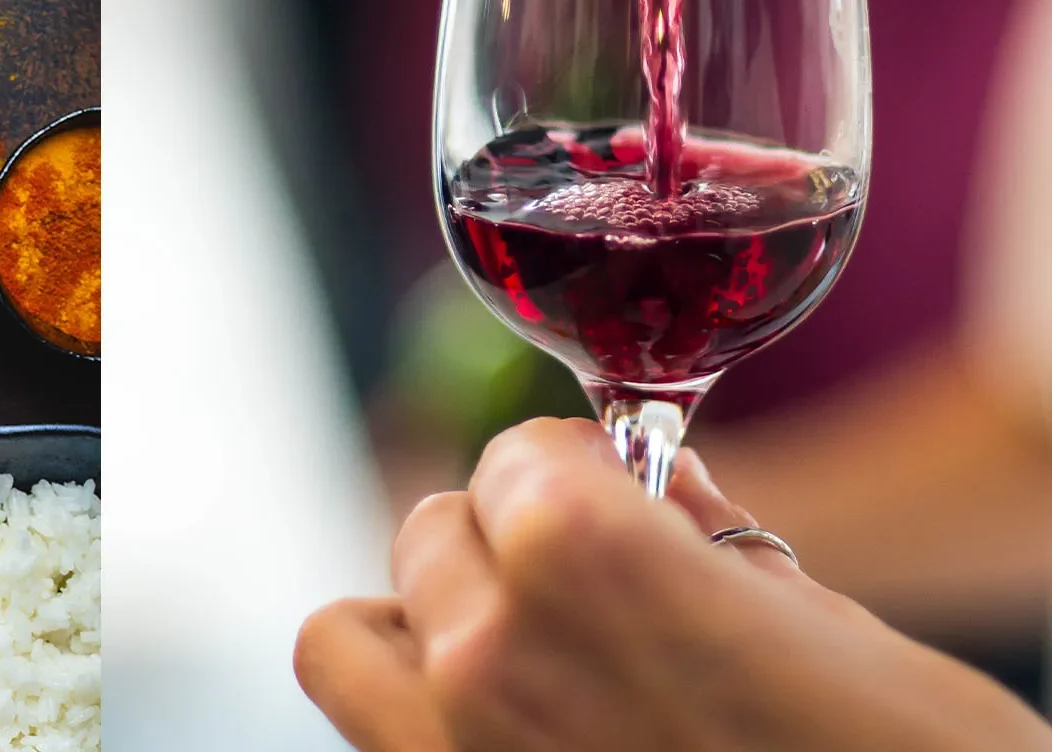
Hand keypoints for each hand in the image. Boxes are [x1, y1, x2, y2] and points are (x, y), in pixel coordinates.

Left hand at [296, 418, 1051, 751]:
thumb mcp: (829, 625)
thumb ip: (708, 540)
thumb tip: (657, 487)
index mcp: (579, 553)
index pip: (515, 455)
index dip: (580, 473)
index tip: (626, 498)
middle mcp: (486, 652)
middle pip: (432, 531)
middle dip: (505, 541)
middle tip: (588, 586)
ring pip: (349, 638)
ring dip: (421, 623)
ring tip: (512, 646)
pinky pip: (367, 735)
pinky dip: (406, 709)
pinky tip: (496, 719)